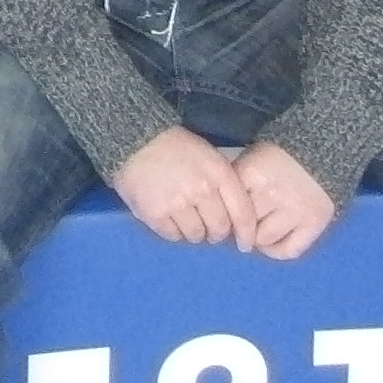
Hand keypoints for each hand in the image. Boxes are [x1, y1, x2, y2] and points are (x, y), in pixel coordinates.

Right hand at [113, 126, 255, 250]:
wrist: (136, 138)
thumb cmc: (176, 147)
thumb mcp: (209, 157)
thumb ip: (224, 185)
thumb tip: (234, 220)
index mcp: (219, 173)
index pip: (242, 213)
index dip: (246, 233)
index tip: (244, 244)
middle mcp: (201, 190)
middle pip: (219, 229)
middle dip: (216, 233)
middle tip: (207, 228)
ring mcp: (178, 203)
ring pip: (196, 235)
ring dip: (194, 232)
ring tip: (185, 219)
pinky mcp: (155, 213)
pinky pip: (173, 236)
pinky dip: (174, 232)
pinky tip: (169, 218)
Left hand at [233, 143, 335, 259]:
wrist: (321, 150)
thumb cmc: (277, 157)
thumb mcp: (250, 160)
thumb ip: (236, 184)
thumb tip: (222, 215)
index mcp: (252, 174)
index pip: (228, 205)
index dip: (223, 214)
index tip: (224, 218)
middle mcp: (273, 194)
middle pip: (243, 224)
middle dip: (239, 227)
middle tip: (241, 226)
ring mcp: (295, 210)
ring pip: (264, 240)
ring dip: (257, 239)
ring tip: (257, 232)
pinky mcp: (314, 223)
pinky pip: (289, 250)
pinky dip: (276, 252)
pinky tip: (271, 244)